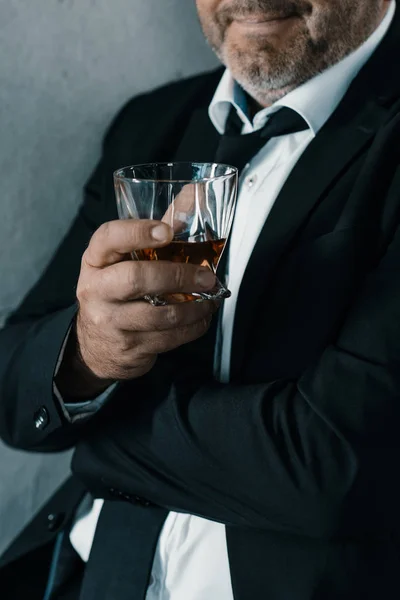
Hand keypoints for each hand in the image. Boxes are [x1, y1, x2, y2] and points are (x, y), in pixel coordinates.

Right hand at [56, 219, 217, 398]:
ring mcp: (110, 320)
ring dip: (193, 307)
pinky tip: (202, 317)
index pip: (109, 238)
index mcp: (95, 259)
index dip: (138, 232)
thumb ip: (160, 227)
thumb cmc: (117, 289)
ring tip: (211, 299)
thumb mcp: (126, 257)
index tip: (167, 231)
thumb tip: (196, 193)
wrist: (95, 343)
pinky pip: (167, 338)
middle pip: (136, 278)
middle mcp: (96, 289)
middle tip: (207, 277)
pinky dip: (193, 328)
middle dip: (178, 276)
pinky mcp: (128, 346)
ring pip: (158, 315)